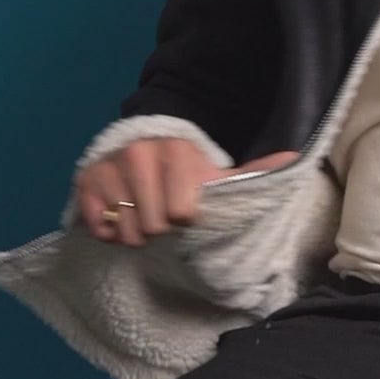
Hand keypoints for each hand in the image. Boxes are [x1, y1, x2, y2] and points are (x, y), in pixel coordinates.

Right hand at [74, 140, 298, 245]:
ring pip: (127, 231)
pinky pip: (99, 228)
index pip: (182, 213)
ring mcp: (110, 166)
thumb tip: (294, 159)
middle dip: (162, 228)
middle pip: (154, 226)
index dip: (187, 218)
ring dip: (136, 232)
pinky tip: (119, 214)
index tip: (187, 210)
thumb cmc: (186, 172)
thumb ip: (255, 172)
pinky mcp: (85, 181)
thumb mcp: (219, 173)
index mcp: (178, 151)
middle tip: (163, 214)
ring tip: (142, 214)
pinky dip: (109, 230)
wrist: (143, 147)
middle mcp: (140, 153)